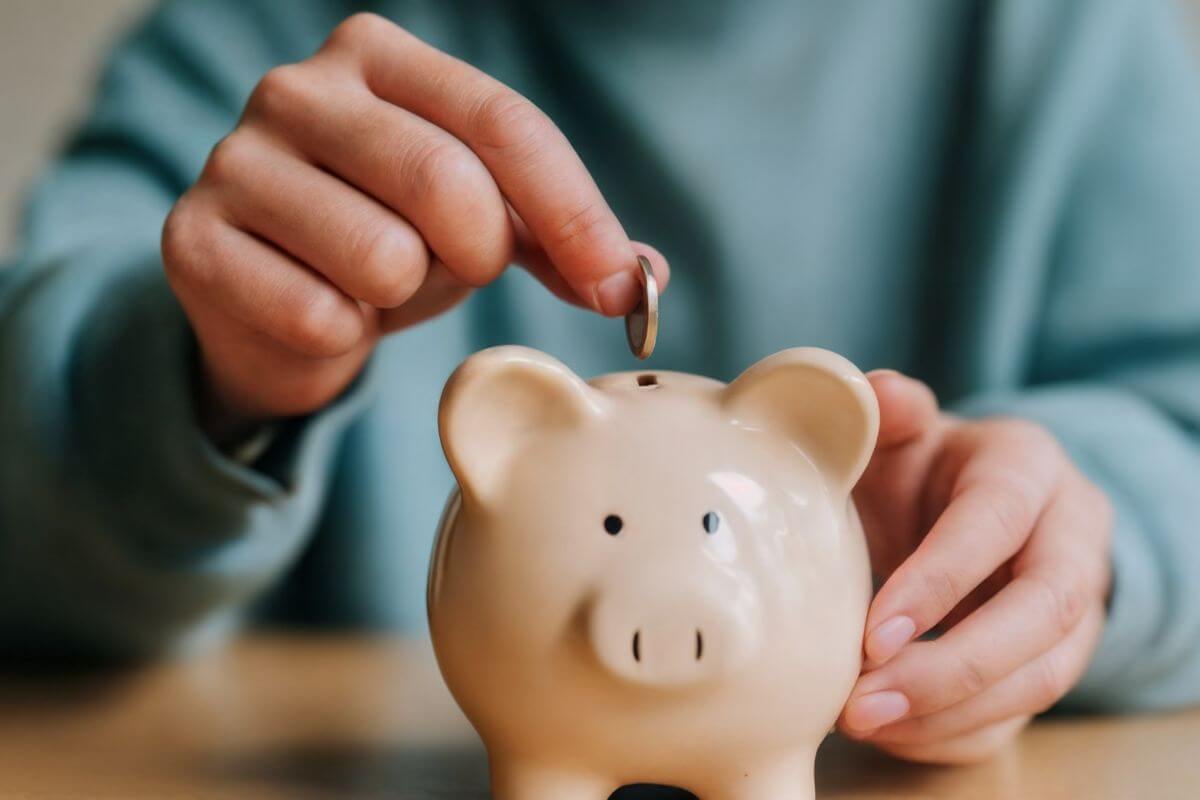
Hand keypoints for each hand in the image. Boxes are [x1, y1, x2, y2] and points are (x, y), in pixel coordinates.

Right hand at [161, 13, 667, 440]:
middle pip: (449, 183)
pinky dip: (343, 335)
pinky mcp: (192, 240)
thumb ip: (562, 238)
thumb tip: (643, 283)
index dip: (575, 214)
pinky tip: (318, 309)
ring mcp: (234, 159)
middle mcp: (298, 88)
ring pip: (383, 256)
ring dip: (402, 296)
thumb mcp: (483, 224)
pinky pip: (319, 315)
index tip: (616, 289)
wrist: (270, 303)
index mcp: (379, 56)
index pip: (504, 123)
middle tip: (455, 268)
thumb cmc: (387, 241)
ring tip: (373, 282)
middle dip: (479, 255)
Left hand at [838, 371, 1112, 763]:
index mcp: (1028, 467)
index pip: (998, 523)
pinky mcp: (1054, 660)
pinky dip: (955, 733)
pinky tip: (892, 733)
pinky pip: (1021, 715)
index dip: (942, 581)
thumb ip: (888, 411)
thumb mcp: (900, 431)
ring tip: (865, 719)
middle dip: (956, 667)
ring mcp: (1076, 609)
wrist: (958, 505)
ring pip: (1042, 677)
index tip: (873, 633)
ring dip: (952, 711)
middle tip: (867, 698)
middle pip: (1042, 614)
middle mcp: (1070, 538)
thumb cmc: (918, 467)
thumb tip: (878, 392)